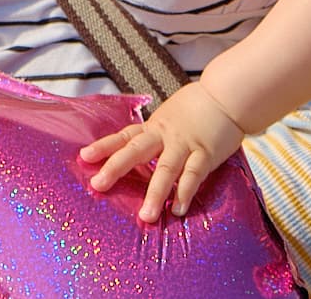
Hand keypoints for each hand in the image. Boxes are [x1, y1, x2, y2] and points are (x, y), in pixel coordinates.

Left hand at [80, 83, 244, 222]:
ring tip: (145, 215)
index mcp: (154, 126)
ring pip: (166, 168)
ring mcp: (185, 144)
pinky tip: (177, 209)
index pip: (124, 136)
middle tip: (98, 185)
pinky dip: (185, 192)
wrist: (226, 95)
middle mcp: (165, 135)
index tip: (84, 157)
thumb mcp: (169, 116)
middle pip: (136, 150)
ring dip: (155, 192)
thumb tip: (136, 152)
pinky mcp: (206, 153)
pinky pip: (194, 174)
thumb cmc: (197, 107)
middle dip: (116, 168)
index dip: (104, 146)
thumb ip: (155, 134)